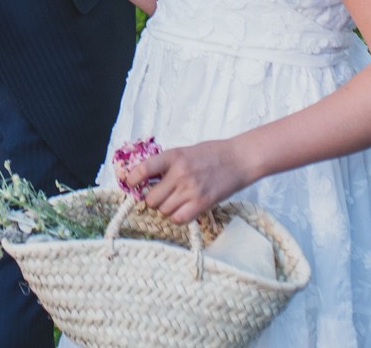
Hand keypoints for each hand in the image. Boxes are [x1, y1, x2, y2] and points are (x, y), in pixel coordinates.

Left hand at [123, 139, 256, 225]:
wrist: (239, 159)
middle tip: (160, 195)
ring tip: (175, 201)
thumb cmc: (212, 154)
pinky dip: (177, 217)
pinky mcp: (202, 203)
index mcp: (173, 156)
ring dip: (166, 208)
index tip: (131, 183)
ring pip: (164, 210)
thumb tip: (145, 179)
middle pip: (151, 198)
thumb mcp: (185, 152)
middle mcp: (179, 173)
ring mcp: (190, 190)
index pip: (143, 169)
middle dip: (152, 199)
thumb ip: (166, 164)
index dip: (132, 179)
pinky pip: (179, 218)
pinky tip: (183, 210)